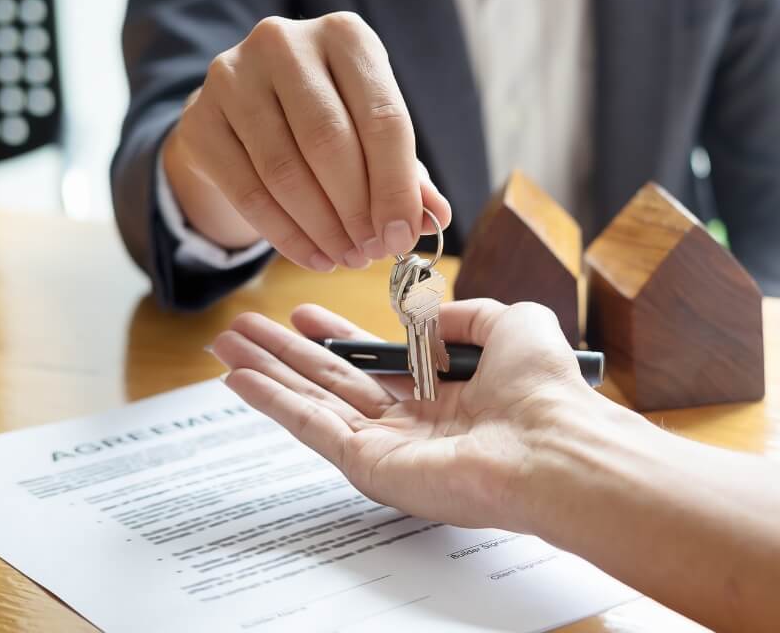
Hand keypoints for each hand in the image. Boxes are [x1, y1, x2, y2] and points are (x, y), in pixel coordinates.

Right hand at [163, 12, 450, 269]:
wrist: (245, 110)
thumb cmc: (325, 119)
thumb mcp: (372, 133)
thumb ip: (407, 171)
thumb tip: (437, 217)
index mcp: (345, 35)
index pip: (382, 117)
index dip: (396, 187)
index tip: (402, 236)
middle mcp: (285, 42)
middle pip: (329, 143)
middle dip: (357, 210)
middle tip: (372, 252)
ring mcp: (233, 76)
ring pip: (285, 171)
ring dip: (323, 228)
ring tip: (346, 257)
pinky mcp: (201, 118)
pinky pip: (248, 191)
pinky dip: (286, 235)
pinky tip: (313, 256)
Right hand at [214, 299, 591, 532]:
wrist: (553, 442)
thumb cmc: (542, 386)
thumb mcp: (510, 322)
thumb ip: (465, 313)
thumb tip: (431, 313)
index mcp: (440, 392)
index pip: (373, 361)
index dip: (335, 335)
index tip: (303, 313)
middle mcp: (408, 422)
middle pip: (331, 379)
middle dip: (285, 352)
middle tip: (243, 328)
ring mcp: (385, 446)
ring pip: (312, 401)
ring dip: (266, 372)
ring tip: (226, 345)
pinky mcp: (368, 466)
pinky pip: (311, 427)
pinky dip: (271, 402)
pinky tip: (239, 378)